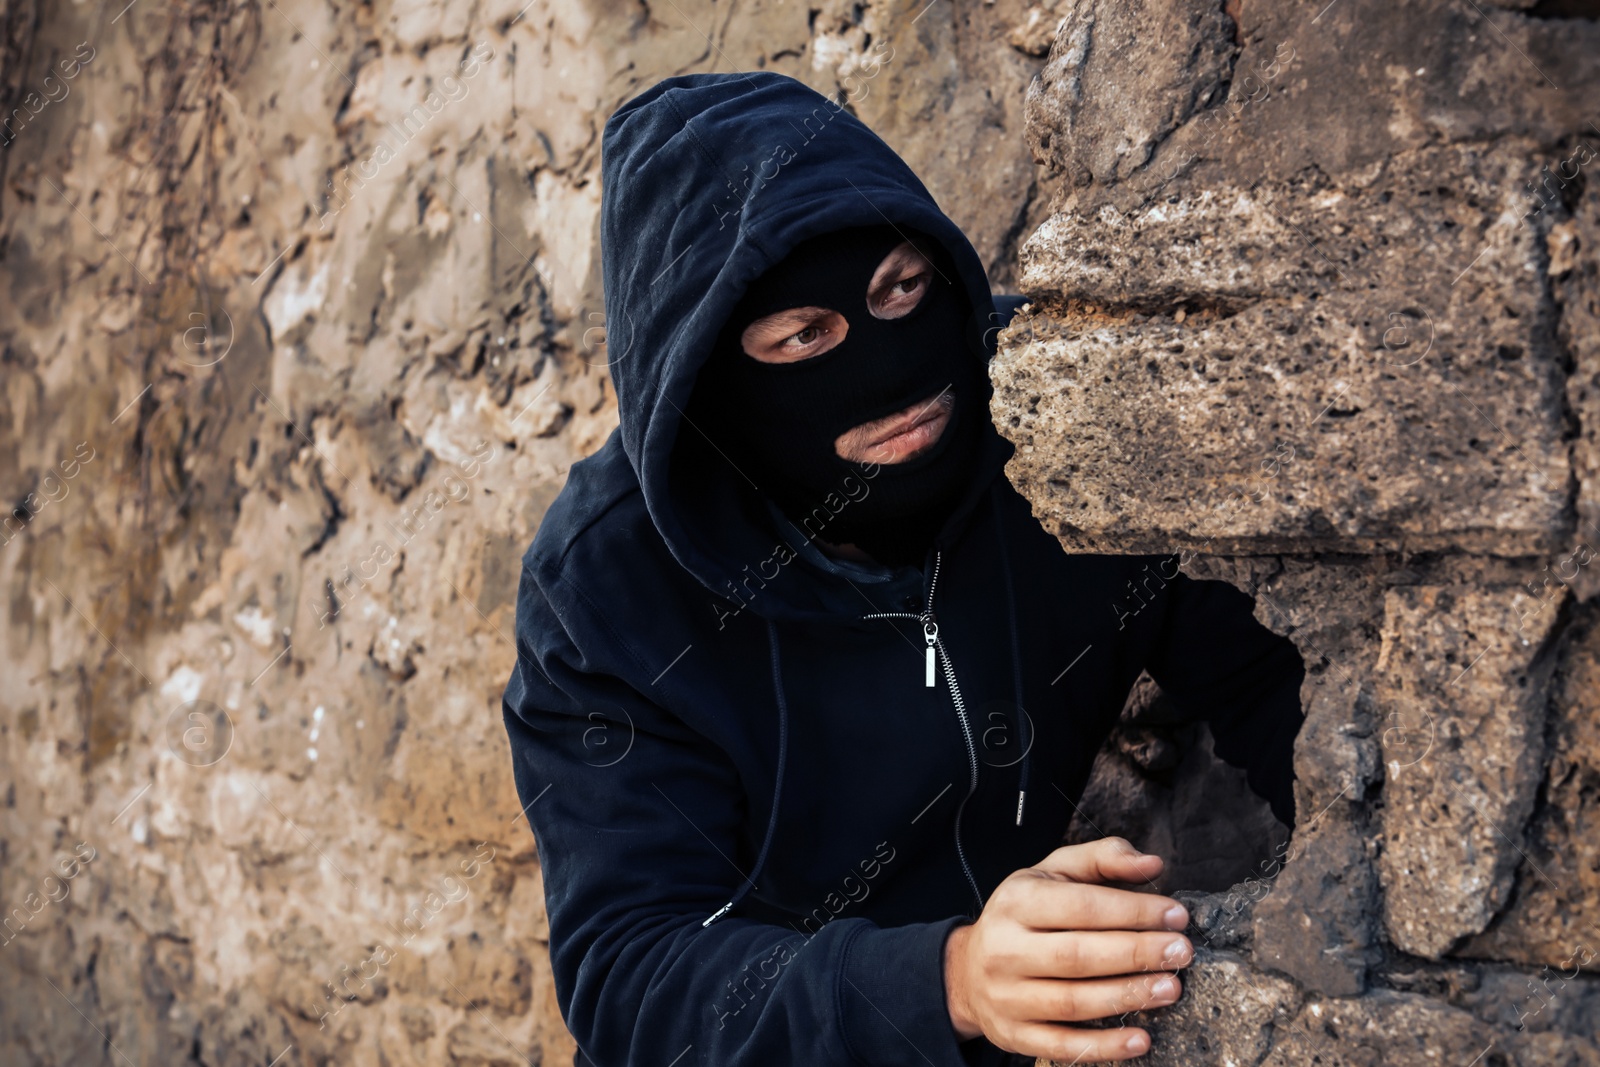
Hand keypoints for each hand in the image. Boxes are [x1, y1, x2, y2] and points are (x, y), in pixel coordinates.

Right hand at [942, 838, 1192, 1060]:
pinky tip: (1141, 1038)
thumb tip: (1151, 864)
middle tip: (1181, 952)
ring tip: (1170, 988)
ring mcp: (1007, 996)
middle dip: (1137, 954)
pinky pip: (1062, 1045)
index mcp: (1016, 902)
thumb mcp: (1052, 874)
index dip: (1133, 911)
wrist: (967, 971)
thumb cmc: (1024, 916)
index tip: (1176, 915)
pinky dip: (1104, 1046)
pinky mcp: (1013, 1034)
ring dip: (1128, 996)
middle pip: (1079, 955)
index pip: (1082, 906)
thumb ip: (1101, 860)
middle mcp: (1005, 949)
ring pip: (1073, 1001)